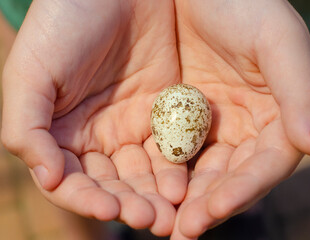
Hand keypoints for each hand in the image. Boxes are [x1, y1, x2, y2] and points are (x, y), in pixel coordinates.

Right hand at [1, 0, 186, 235]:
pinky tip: (186, 184)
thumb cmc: (64, 24)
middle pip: (114, 183)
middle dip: (131, 204)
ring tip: (173, 214)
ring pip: (146, 172)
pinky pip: (173, 146)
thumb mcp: (31, 72)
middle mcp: (98, 136)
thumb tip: (47, 179)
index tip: (109, 211)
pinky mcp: (165, 112)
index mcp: (62, 134)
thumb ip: (27, 127)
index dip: (88, 199)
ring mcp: (134, 126)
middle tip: (153, 221)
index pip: (73, 181)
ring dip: (157, 195)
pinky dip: (178, 167)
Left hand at [171, 0, 309, 238]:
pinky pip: (170, 150)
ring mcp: (211, 126)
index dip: (243, 190)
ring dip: (183, 198)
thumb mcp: (278, 41)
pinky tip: (146, 189)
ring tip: (162, 223)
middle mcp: (245, 128)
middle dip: (208, 205)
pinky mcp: (179, 118)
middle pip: (230, 176)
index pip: (264, 165)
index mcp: (276, 117)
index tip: (214, 211)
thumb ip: (300, 93)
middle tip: (182, 231)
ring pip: (199, 171)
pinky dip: (161, 172)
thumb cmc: (245, 6)